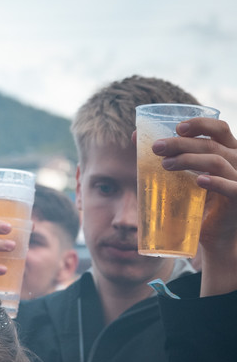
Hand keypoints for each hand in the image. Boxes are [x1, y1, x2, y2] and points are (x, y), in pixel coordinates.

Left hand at [153, 117, 236, 295]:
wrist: (214, 237)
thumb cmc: (198, 203)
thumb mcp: (183, 177)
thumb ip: (167, 157)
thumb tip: (134, 137)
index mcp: (227, 152)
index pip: (219, 129)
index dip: (200, 124)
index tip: (176, 127)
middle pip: (210, 145)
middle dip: (181, 143)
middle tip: (156, 148)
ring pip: (217, 161)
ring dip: (189, 160)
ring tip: (165, 165)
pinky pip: (232, 187)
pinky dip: (216, 182)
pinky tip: (199, 181)